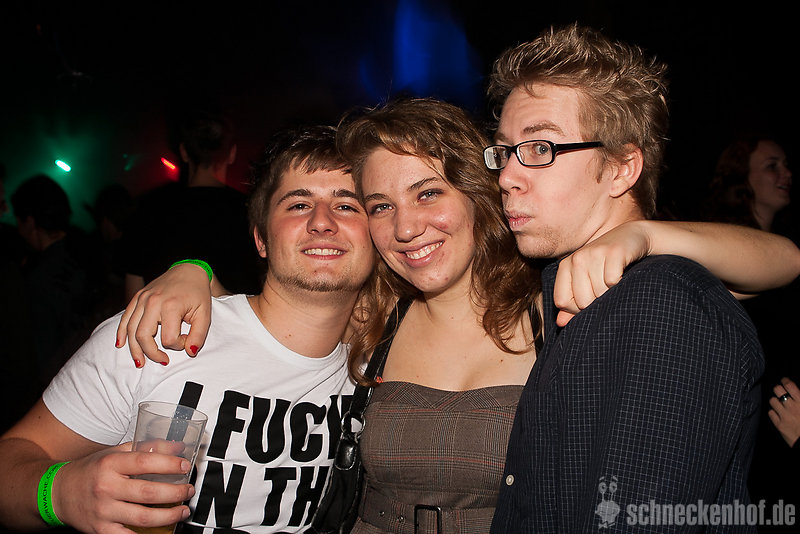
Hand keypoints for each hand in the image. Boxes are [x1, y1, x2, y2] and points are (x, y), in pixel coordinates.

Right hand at [53, 443, 193, 532]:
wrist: (58, 492)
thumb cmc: (92, 470)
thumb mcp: (115, 453)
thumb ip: (147, 448)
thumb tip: (178, 447)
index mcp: (110, 465)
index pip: (145, 462)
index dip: (169, 464)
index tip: (185, 466)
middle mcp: (106, 488)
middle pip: (148, 493)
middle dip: (175, 493)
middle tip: (188, 490)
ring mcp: (103, 511)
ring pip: (144, 517)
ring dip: (169, 515)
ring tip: (182, 510)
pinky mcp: (100, 530)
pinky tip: (163, 530)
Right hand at [115, 264, 212, 366]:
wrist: (188, 271)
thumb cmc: (197, 294)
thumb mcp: (205, 314)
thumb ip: (199, 335)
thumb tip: (190, 352)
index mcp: (171, 305)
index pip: (168, 338)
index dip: (178, 345)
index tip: (186, 340)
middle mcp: (153, 302)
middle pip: (143, 336)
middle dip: (151, 353)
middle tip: (162, 361)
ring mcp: (143, 299)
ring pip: (131, 329)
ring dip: (134, 349)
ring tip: (140, 362)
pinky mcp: (138, 297)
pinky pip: (125, 317)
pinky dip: (121, 332)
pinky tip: (121, 344)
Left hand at [554, 221, 650, 325]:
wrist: (632, 238)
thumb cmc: (606, 265)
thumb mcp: (587, 282)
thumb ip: (572, 304)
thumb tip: (560, 323)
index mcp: (565, 266)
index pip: (562, 302)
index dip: (576, 309)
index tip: (589, 300)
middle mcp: (576, 258)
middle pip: (581, 302)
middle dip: (597, 303)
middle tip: (606, 290)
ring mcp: (594, 253)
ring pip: (599, 293)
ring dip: (611, 294)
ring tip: (615, 281)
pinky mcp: (613, 252)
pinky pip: (613, 282)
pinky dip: (621, 283)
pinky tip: (623, 274)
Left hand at [768, 378, 799, 446]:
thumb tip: (796, 393)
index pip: (789, 386)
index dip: (785, 381)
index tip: (784, 380)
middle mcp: (792, 408)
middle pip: (777, 390)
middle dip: (778, 389)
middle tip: (780, 391)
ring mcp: (785, 416)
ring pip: (772, 401)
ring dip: (775, 401)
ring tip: (780, 404)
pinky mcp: (779, 425)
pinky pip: (771, 413)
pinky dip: (774, 412)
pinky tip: (778, 414)